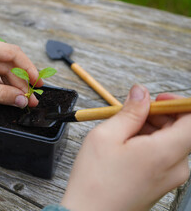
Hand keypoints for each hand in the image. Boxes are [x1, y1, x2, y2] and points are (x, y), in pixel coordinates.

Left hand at [0, 36, 42, 131]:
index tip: (38, 83)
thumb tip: (23, 100)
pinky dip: (0, 88)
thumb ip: (3, 94)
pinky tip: (9, 98)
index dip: (28, 68)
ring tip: (23, 102)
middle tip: (32, 98)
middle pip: (8, 64)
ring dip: (12, 87)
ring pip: (1, 73)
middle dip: (21, 82)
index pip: (13, 53)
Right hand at [61, 85, 190, 210]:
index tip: (157, 99)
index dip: (178, 103)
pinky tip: (124, 148)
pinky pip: (164, 156)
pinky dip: (148, 144)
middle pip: (181, 129)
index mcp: (165, 153)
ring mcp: (170, 179)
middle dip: (158, 115)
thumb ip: (130, 111)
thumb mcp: (106, 136)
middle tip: (129, 114)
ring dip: (150, 130)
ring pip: (170, 142)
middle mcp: (175, 168)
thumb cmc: (95, 181)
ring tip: (121, 134)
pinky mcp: (161, 184)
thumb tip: (141, 92)